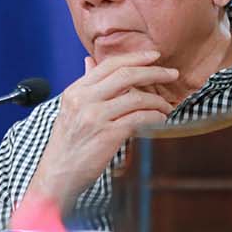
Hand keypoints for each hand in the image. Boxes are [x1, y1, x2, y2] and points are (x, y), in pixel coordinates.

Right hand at [25, 50, 177, 211]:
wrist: (59, 174)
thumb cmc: (68, 144)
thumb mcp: (71, 109)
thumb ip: (85, 85)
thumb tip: (90, 61)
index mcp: (75, 91)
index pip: (108, 65)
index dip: (135, 57)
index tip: (154, 56)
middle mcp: (84, 100)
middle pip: (125, 76)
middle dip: (154, 72)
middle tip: (172, 74)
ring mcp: (95, 117)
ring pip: (136, 98)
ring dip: (158, 100)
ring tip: (167, 106)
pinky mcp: (107, 135)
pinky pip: (139, 118)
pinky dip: (154, 116)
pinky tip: (160, 118)